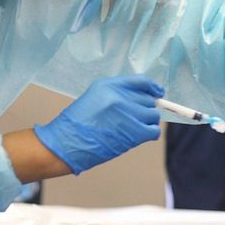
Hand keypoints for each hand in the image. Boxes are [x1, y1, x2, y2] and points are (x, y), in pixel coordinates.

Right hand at [33, 76, 162, 174]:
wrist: (66, 143)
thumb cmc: (78, 122)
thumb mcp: (94, 96)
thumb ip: (118, 92)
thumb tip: (145, 96)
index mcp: (110, 86)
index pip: (142, 81)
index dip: (152, 87)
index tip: (158, 93)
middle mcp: (120, 97)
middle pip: (149, 100)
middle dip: (144, 109)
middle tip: (132, 118)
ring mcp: (128, 115)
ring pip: (153, 115)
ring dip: (147, 122)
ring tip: (132, 128)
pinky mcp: (134, 133)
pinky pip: (154, 130)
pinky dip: (150, 133)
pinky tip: (140, 136)